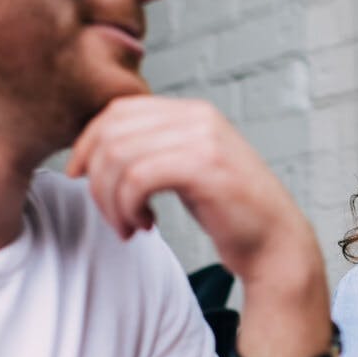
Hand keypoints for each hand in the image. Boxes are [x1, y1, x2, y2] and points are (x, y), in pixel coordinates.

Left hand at [66, 96, 320, 282]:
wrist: (278, 246)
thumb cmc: (231, 215)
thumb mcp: (190, 170)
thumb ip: (156, 150)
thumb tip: (97, 148)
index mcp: (193, 112)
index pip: (119, 110)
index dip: (88, 143)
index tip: (80, 178)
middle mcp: (198, 117)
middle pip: (112, 131)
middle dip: (97, 178)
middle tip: (112, 215)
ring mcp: (203, 139)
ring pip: (120, 156)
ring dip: (111, 199)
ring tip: (128, 226)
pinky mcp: (204, 167)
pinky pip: (138, 178)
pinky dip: (128, 206)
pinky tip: (145, 225)